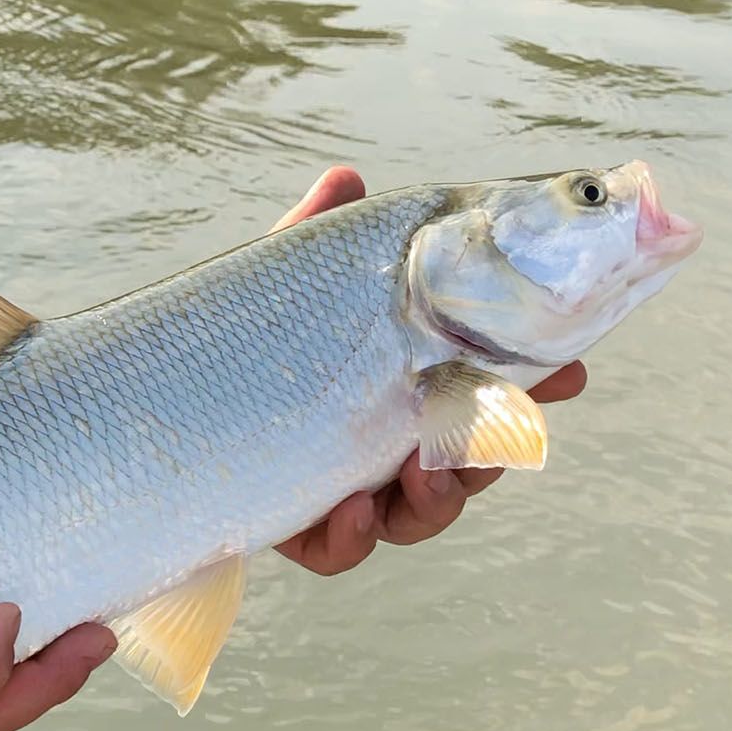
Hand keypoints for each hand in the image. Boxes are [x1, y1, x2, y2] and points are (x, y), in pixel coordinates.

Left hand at [266, 167, 589, 576]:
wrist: (157, 399)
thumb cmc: (242, 332)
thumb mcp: (279, 279)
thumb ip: (315, 234)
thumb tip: (345, 178)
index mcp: (402, 382)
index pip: (484, 388)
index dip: (535, 386)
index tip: (574, 371)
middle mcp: (382, 441)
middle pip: (467, 461)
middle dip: (496, 448)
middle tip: (509, 430)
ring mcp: (344, 491)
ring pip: (419, 513)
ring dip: (437, 497)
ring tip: (427, 472)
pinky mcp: (292, 529)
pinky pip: (337, 552)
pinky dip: (351, 536)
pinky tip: (350, 509)